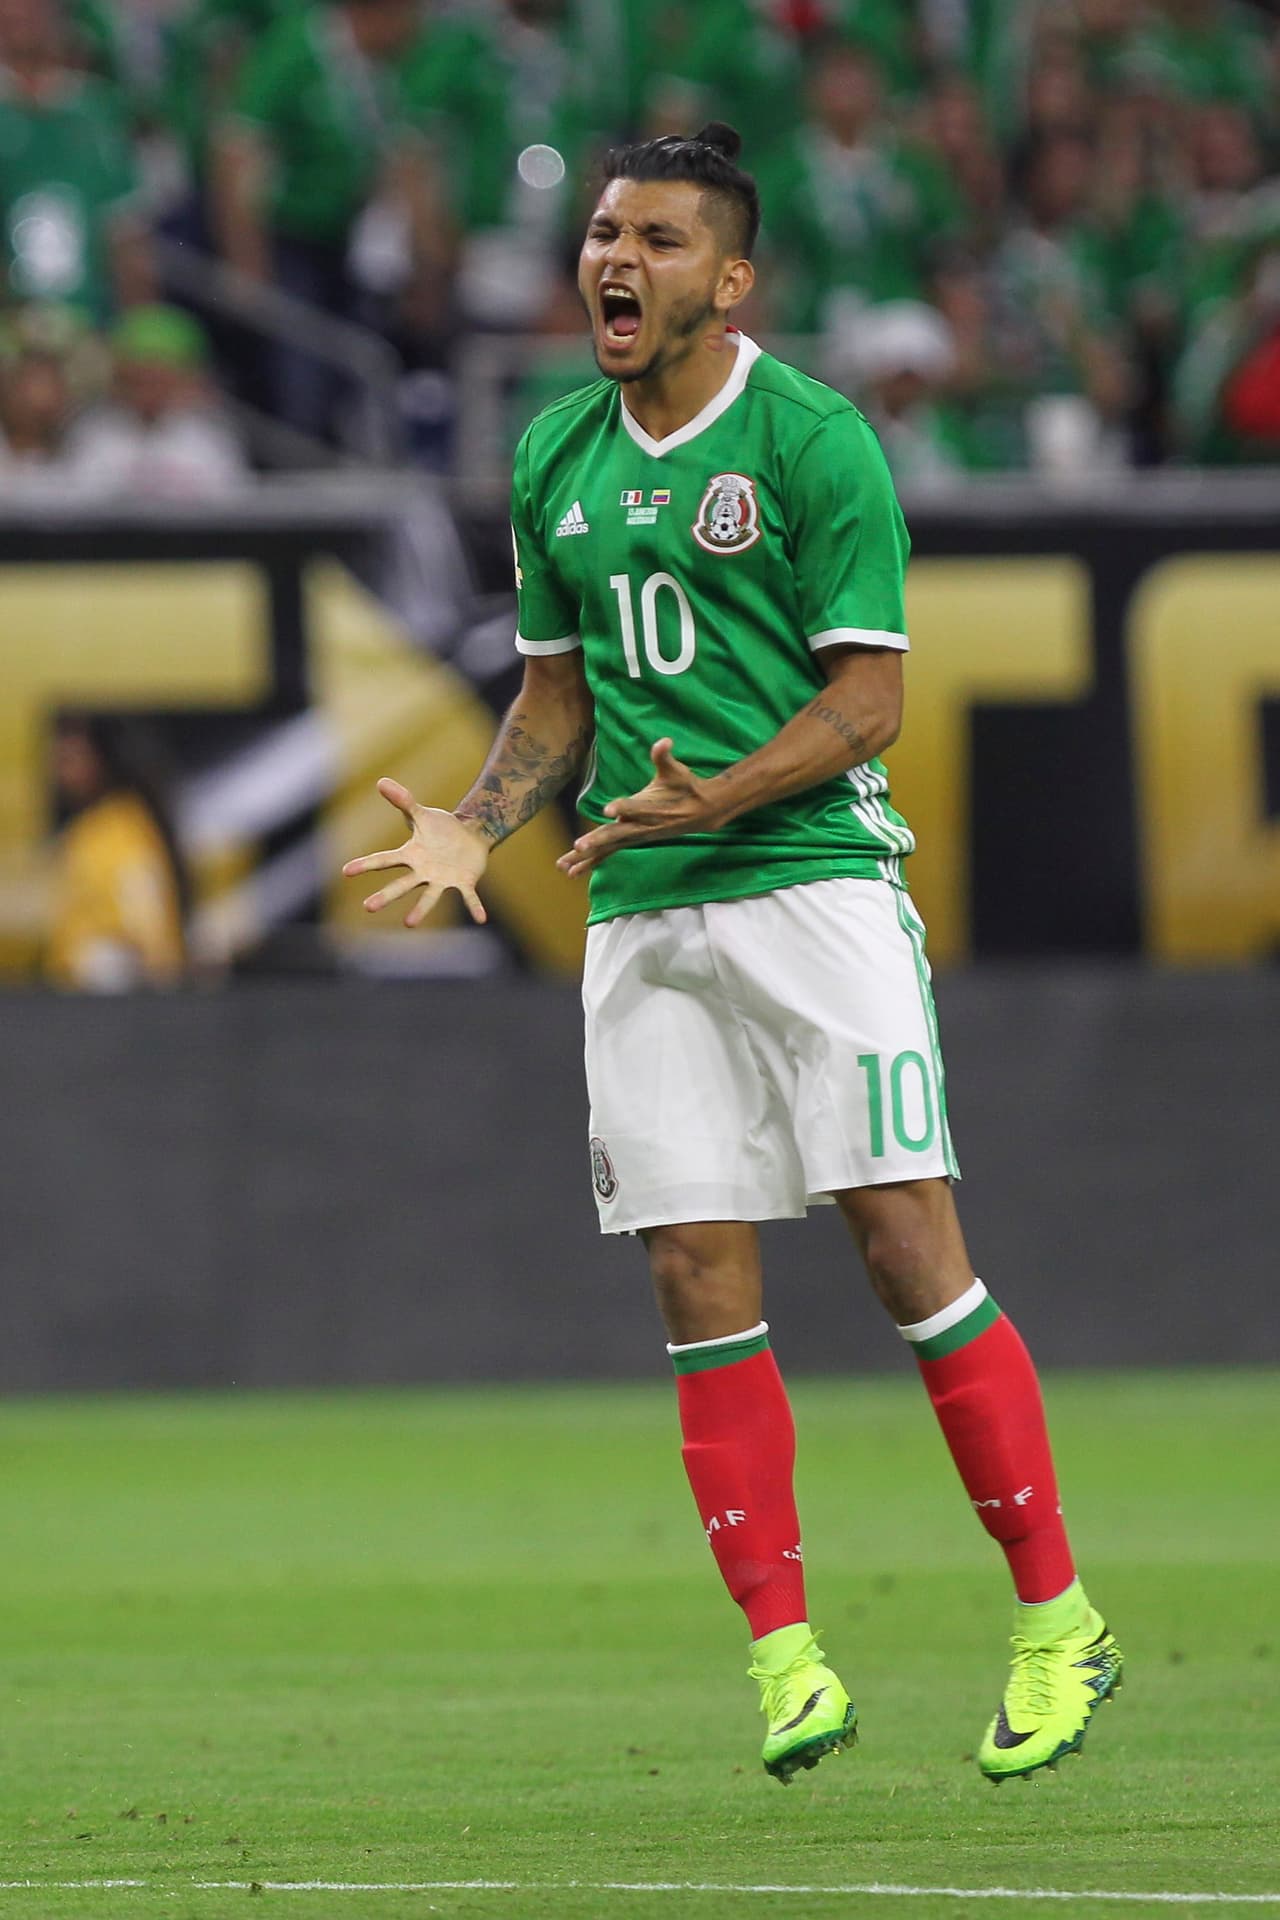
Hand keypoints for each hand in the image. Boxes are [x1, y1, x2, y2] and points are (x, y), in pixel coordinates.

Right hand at [342, 777, 488, 925]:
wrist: (470, 836)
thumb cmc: (442, 828)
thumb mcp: (422, 814)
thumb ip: (403, 801)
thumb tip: (381, 781)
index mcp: (411, 856)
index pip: (384, 860)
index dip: (365, 865)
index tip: (346, 871)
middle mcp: (423, 872)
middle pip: (401, 885)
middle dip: (386, 896)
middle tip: (368, 907)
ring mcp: (443, 879)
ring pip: (429, 897)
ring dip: (420, 910)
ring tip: (408, 923)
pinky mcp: (464, 882)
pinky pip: (469, 897)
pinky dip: (474, 907)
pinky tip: (481, 919)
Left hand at [556, 739, 726, 878]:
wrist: (701, 813)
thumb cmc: (685, 787)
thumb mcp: (677, 771)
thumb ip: (664, 757)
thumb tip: (664, 741)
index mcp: (651, 808)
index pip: (635, 808)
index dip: (623, 808)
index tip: (608, 810)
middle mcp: (641, 826)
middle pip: (617, 835)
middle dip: (597, 841)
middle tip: (578, 846)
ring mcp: (635, 836)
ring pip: (608, 848)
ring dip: (585, 858)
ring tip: (564, 867)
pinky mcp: (631, 841)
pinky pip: (608, 854)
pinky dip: (590, 862)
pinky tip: (572, 871)